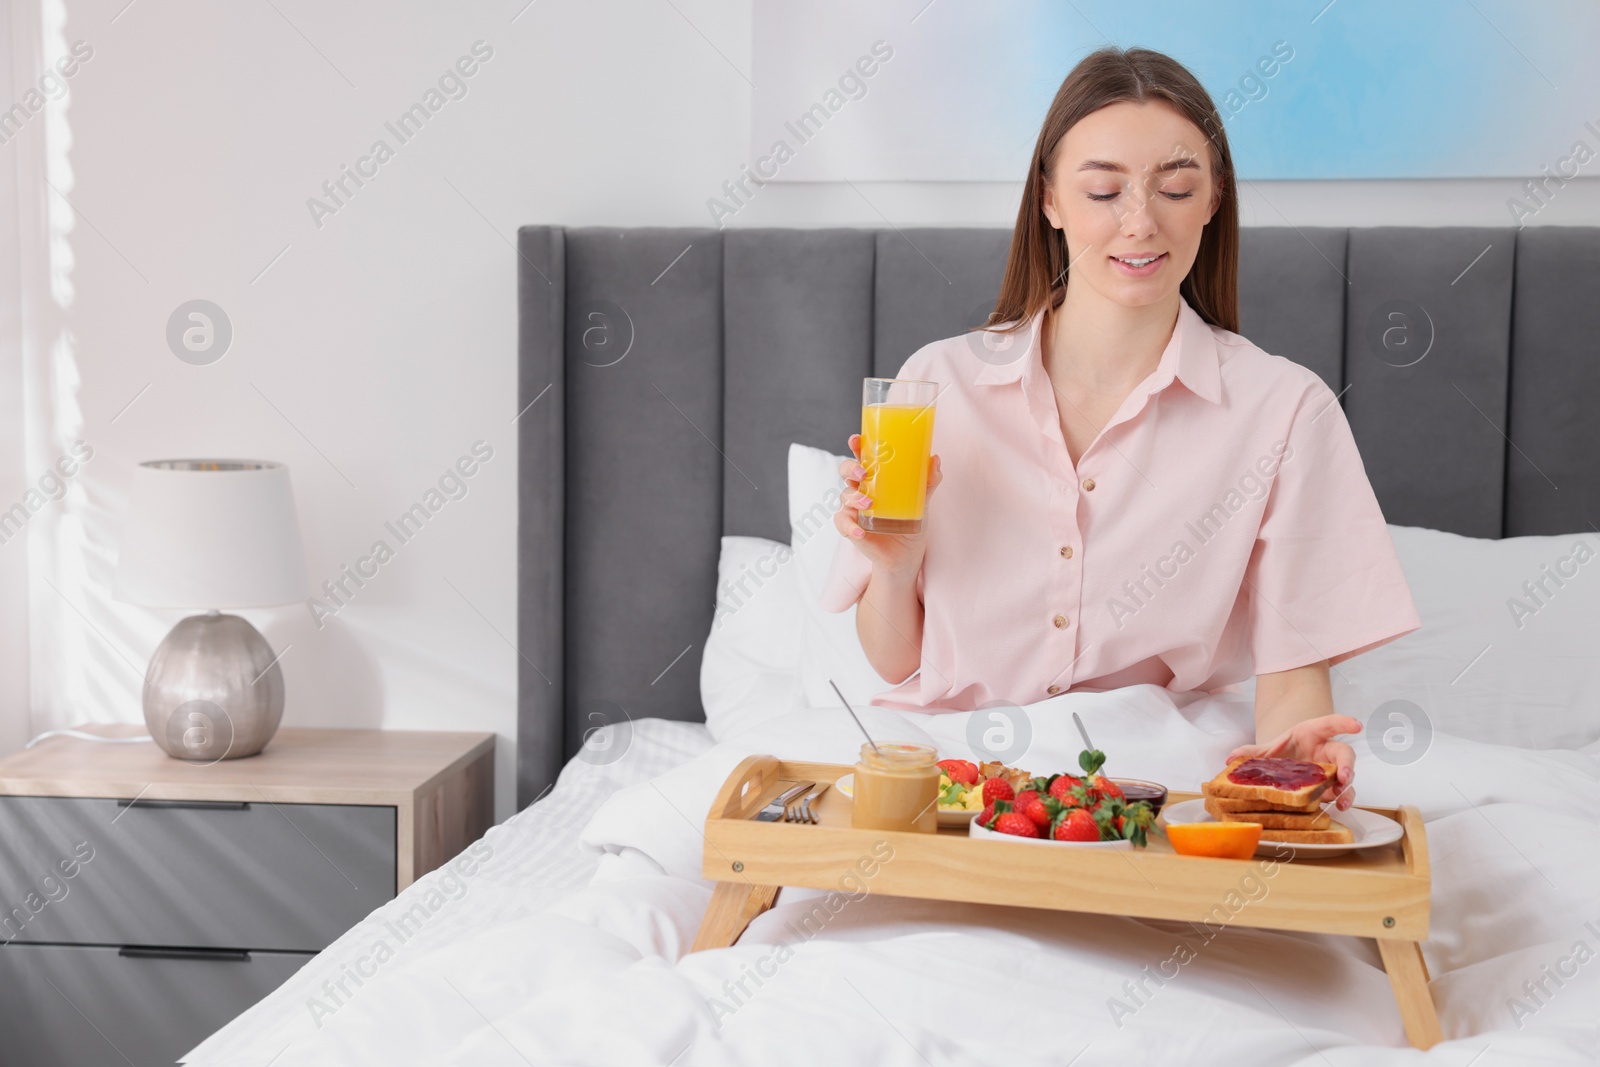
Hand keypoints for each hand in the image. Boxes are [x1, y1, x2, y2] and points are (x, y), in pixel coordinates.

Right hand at [832, 433, 941, 581]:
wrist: (906, 554)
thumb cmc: (910, 522)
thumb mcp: (922, 500)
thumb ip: (928, 481)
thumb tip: (934, 459)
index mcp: (875, 478)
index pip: (862, 456)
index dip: (856, 446)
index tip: (856, 440)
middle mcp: (861, 490)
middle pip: (846, 472)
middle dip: (850, 468)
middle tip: (863, 473)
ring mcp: (854, 509)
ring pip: (844, 496)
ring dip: (854, 498)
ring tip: (869, 503)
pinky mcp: (852, 528)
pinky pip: (843, 524)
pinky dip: (850, 527)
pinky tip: (860, 532)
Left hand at [1227, 714, 1361, 810]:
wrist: (1285, 766)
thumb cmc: (1283, 752)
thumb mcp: (1267, 750)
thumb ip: (1251, 752)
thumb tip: (1230, 758)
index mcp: (1311, 734)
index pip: (1330, 724)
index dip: (1344, 723)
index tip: (1356, 725)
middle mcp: (1326, 751)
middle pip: (1344, 754)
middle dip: (1347, 764)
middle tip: (1345, 776)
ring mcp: (1331, 770)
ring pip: (1347, 776)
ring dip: (1347, 788)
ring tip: (1342, 800)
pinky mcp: (1331, 787)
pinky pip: (1341, 792)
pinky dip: (1341, 799)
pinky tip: (1338, 807)